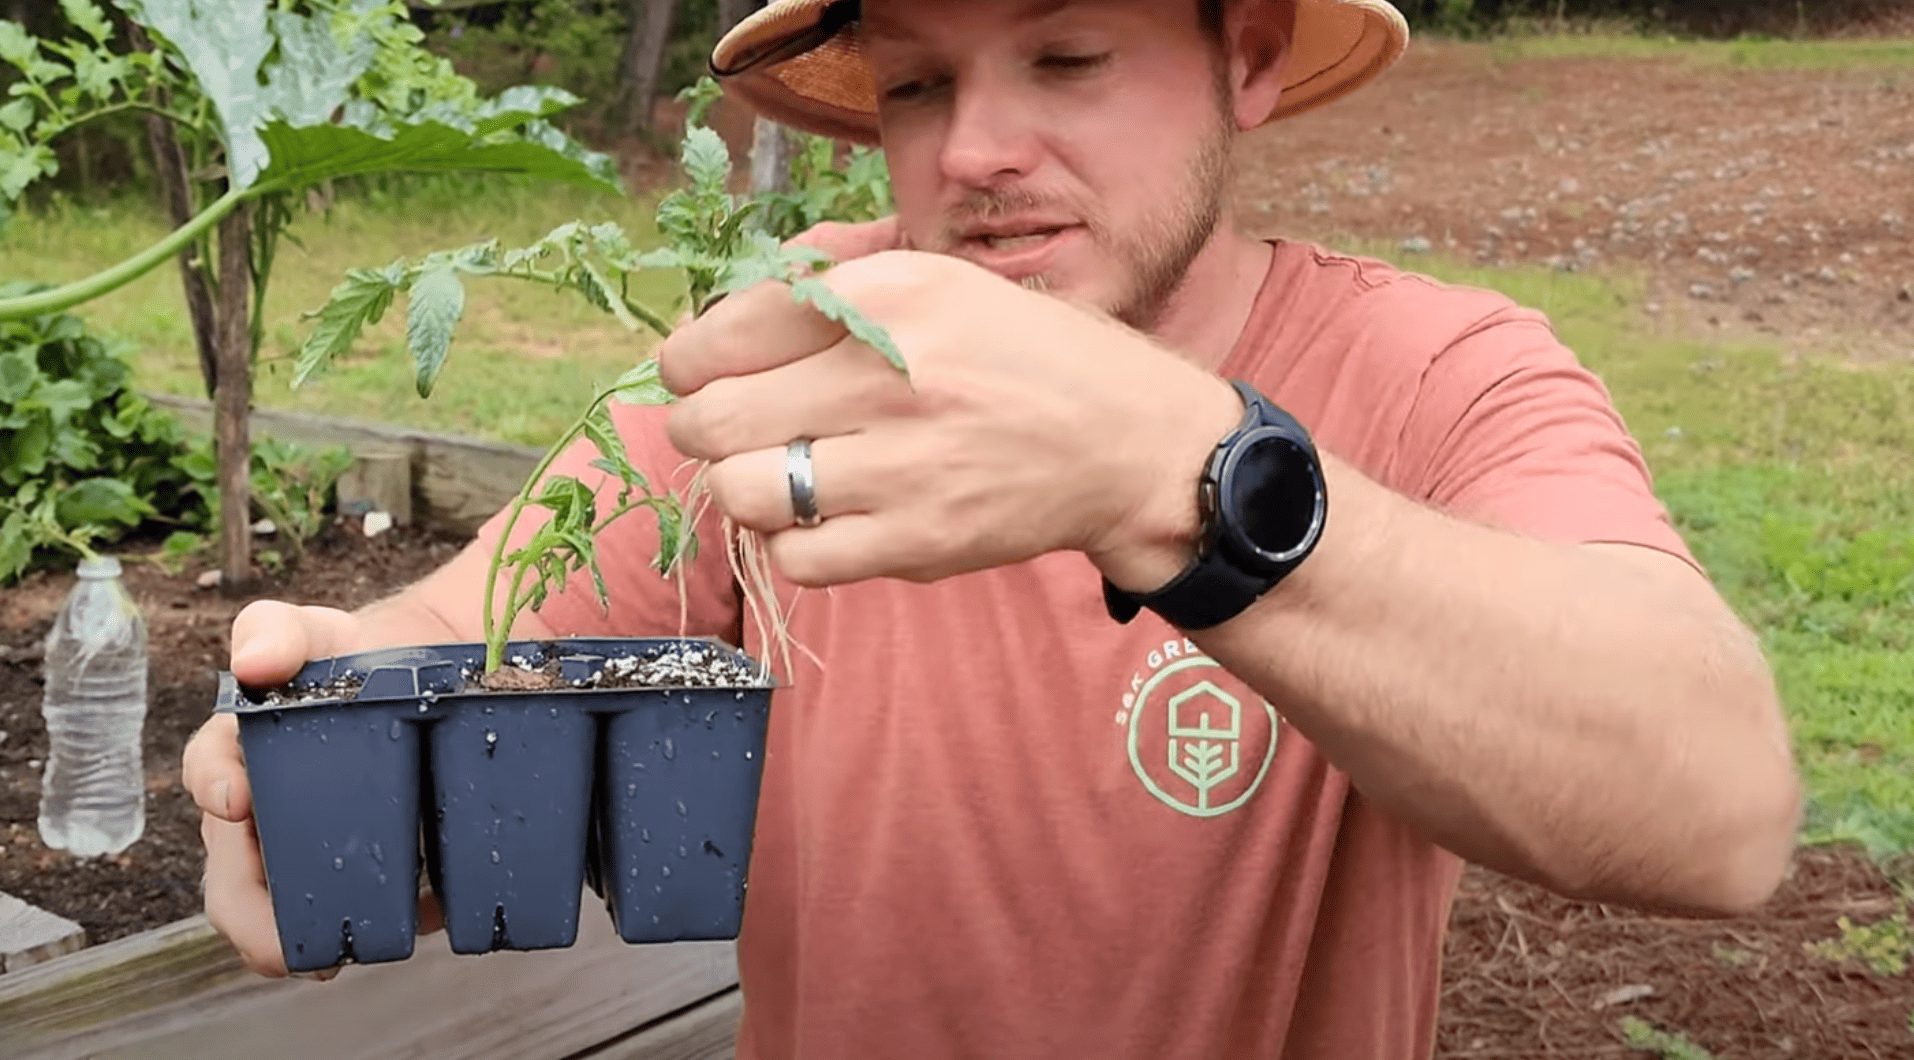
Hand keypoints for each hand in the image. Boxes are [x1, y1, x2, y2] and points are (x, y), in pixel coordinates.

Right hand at [182, 601, 442, 978]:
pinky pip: (362, 912)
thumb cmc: (348, 658)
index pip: (209, 776)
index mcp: (237, 756)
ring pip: (286, 918)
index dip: (216, 791)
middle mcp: (259, 818)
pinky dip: (390, 925)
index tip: (238, 800)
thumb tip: (255, 661)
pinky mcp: (361, 870)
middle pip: (233, 887)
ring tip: (345, 956)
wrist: (422, 676)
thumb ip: (276, 630)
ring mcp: (305, 851)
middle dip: (253, 924)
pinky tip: (424, 916)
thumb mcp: (312, 632)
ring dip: (309, 943)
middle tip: (289, 947)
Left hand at [659, 251, 1241, 588]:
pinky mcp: (918, 540)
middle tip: (722, 429)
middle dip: (698, 426)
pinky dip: (792, 542)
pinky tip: (823, 517)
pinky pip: (795, 557)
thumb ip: (829, 289)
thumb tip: (716, 325)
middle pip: (712, 419)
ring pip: (741, 492)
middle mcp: (890, 375)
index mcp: (890, 294)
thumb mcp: (936, 282)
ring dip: (743, 486)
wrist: (1126, 441)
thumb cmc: (1020, 355)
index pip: (726, 331)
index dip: (690, 360)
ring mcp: (903, 466)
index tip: (698, 373)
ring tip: (777, 473)